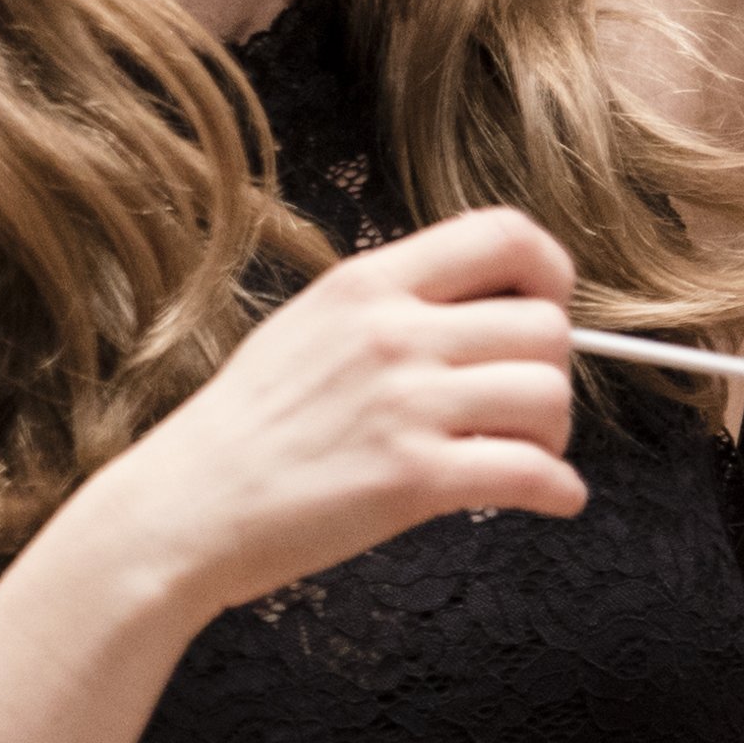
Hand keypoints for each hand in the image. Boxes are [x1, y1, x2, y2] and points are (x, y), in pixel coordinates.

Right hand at [77, 207, 585, 611]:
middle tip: (528, 406)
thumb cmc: (245, 428)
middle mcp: (393, 332)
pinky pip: (531, 472)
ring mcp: (404, 405)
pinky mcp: (412, 480)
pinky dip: (558, 489)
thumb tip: (484, 310)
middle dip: (554, 370)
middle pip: (545, 325)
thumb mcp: (310, 325)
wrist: (185, 508)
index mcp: (368, 283)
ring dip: (556, 433)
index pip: (504, 234)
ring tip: (529, 453)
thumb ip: (393, 306)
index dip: (550, 271)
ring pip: (549, 396)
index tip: (547, 308)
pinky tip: (550, 496)